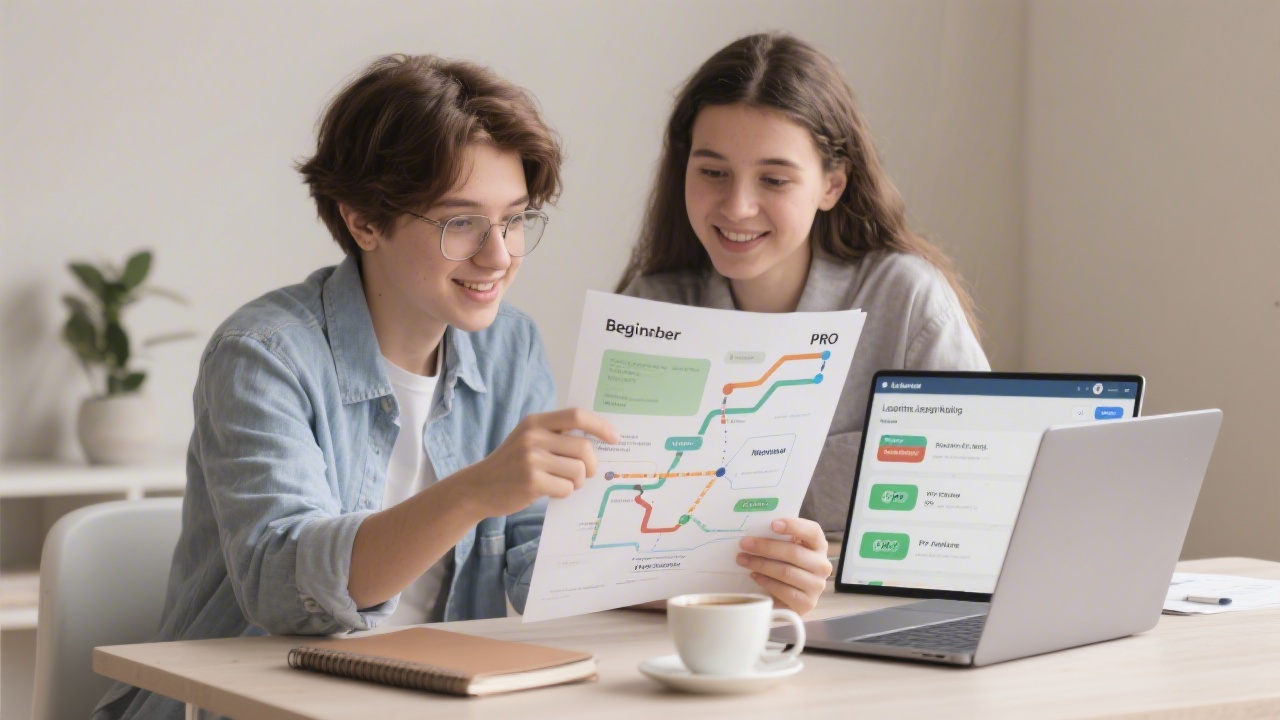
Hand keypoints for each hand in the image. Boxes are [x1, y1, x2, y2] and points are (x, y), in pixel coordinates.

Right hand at [463, 408, 618, 517]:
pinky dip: (565, 493)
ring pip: (578, 471)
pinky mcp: (531, 482)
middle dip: (591, 465)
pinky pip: (567, 488)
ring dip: (577, 482)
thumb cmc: (511, 464)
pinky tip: (551, 492)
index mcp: (536, 422)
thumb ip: (556, 435)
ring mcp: (531, 459)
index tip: (615, 438)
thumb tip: (599, 440)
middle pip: (583, 448)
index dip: (600, 426)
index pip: (577, 416)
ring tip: (563, 483)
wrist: (478, 487)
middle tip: (585, 474)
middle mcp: (533, 437)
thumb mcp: (528, 439)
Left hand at [737, 518, 831, 615]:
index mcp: (819, 545)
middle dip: (765, 547)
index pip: (812, 531)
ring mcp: (816, 585)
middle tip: (744, 544)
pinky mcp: (807, 603)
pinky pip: (783, 590)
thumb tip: (755, 528)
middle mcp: (822, 565)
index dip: (794, 526)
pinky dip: (766, 582)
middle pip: (794, 552)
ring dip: (761, 564)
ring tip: (743, 560)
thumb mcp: (787, 548)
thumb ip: (780, 537)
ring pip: (786, 572)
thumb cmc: (787, 565)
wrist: (791, 597)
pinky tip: (754, 576)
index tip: (772, 524)